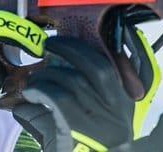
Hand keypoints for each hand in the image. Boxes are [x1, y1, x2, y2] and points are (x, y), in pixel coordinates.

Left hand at [13, 35, 159, 151]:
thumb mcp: (93, 128)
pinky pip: (56, 96)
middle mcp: (117, 111)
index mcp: (126, 109)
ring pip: (71, 80)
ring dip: (47, 75)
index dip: (123, 47)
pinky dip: (39, 91)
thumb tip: (54, 77)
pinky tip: (30, 95)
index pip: (132, 69)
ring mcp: (100, 120)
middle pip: (97, 66)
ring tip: (34, 81)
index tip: (105, 34)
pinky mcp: (77, 128)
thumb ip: (81, 101)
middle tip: (52, 44)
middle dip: (72, 48)